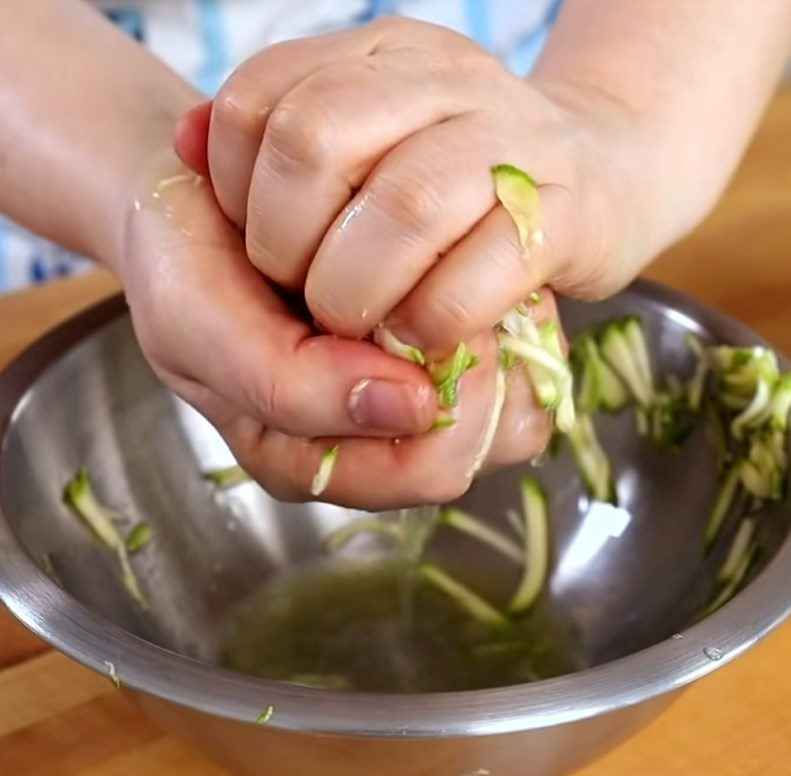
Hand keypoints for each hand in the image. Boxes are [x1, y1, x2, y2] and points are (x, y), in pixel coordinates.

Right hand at [121, 154, 553, 508]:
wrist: (192, 205)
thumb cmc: (185, 267)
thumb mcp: (199, 328)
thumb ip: (285, 386)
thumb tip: (412, 407)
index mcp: (318, 462)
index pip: (431, 468)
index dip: (444, 398)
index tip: (407, 318)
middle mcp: (377, 438)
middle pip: (491, 438)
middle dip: (480, 361)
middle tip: (438, 284)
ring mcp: (418, 386)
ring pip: (517, 390)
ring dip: (499, 325)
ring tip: (447, 268)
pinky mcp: (442, 335)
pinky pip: (518, 337)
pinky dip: (502, 295)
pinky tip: (457, 257)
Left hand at [176, 17, 646, 362]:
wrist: (607, 175)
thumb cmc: (465, 184)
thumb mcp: (369, 142)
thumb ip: (278, 143)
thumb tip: (186, 140)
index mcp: (380, 58)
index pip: (259, 101)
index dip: (238, 192)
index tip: (269, 249)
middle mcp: (442, 79)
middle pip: (316, 142)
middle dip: (289, 247)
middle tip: (310, 297)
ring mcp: (511, 141)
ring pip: (403, 206)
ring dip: (357, 291)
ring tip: (362, 324)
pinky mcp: (566, 214)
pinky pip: (475, 273)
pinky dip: (431, 321)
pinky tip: (423, 334)